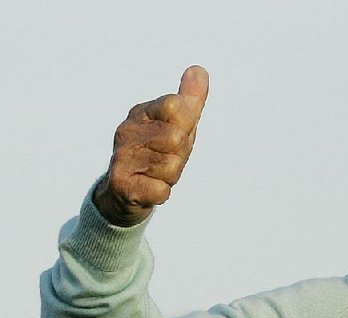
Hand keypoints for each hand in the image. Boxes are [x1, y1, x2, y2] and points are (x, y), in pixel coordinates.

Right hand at [93, 66, 208, 226]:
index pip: (175, 105)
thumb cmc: (157, 152)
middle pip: (177, 137)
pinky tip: (149, 188)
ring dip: (171, 175)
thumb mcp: (177, 124)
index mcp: (141, 112)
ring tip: (156, 173)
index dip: (185, 124)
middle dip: (180, 153)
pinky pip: (161, 190)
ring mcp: (121, 158)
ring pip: (172, 165)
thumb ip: (189, 99)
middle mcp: (126, 132)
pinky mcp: (123, 186)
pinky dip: (162, 192)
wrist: (125, 192)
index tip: (174, 133)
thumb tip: (200, 70)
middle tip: (166, 158)